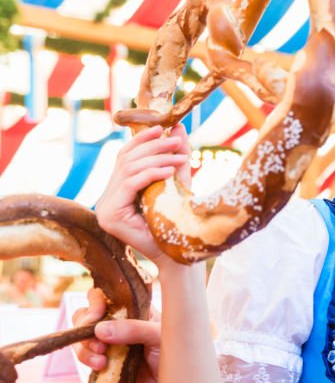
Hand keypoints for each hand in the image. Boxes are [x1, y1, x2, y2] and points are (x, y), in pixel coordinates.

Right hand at [72, 288, 160, 382]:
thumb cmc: (175, 352)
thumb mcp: (158, 336)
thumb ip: (133, 329)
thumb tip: (100, 329)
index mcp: (132, 310)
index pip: (105, 296)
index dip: (95, 303)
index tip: (96, 315)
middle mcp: (117, 323)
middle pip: (85, 315)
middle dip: (85, 328)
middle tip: (99, 344)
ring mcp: (110, 343)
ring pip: (82, 338)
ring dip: (84, 348)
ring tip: (101, 361)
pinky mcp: (106, 362)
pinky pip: (86, 357)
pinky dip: (87, 360)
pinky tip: (101, 366)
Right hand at [95, 125, 189, 268]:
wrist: (175, 255)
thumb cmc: (176, 221)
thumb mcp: (176, 182)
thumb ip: (174, 157)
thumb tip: (178, 127)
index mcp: (117, 189)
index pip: (125, 156)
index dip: (142, 139)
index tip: (163, 127)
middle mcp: (107, 196)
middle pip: (126, 159)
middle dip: (153, 147)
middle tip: (177, 140)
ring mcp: (105, 206)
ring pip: (129, 169)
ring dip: (157, 159)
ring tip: (180, 156)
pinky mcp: (110, 215)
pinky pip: (130, 184)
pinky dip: (151, 174)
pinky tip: (170, 170)